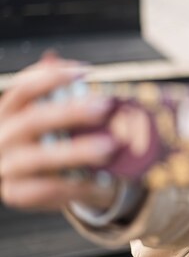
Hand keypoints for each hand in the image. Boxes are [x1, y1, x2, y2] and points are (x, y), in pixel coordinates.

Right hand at [0, 53, 117, 210]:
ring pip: (39, 157)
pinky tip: (102, 182)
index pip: (24, 89)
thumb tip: (66, 63)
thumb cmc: (56, 141)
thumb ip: (63, 96)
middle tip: (105, 107)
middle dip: (70, 112)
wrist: (50, 182)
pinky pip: (48, 188)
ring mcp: (6, 166)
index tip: (85, 72)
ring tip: (110, 147)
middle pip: (33, 120)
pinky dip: (78, 185)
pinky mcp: (16, 193)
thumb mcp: (59, 119)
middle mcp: (2, 136)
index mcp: (10, 112)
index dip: (51, 78)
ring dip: (77, 150)